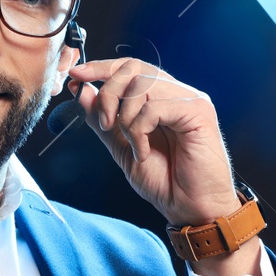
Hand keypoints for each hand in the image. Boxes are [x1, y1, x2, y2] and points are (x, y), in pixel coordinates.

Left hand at [67, 56, 240, 228]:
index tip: (76, 77)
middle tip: (104, 123)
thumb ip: (103, 120)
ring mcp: (189, 100)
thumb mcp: (122, 148)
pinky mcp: (198, 112)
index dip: (101, 68)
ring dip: (125, 118)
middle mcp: (177, 94)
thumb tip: (82, 92)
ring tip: (132, 145)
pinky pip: (155, 107)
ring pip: (142, 84)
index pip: (130, 67)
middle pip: (134, 67)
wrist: (190, 208)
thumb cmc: (165, 182)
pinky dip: (140, 130)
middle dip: (109, 92)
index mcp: (161, 98)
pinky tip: (145, 151)